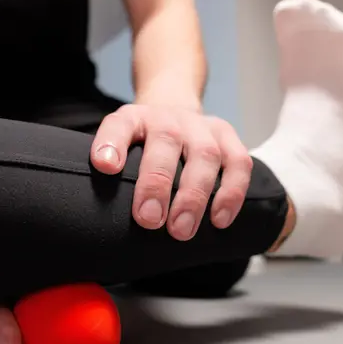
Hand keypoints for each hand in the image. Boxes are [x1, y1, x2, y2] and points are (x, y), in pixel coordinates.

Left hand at [90, 104, 251, 240]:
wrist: (172, 113)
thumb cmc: (141, 146)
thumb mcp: (120, 150)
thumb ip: (112, 172)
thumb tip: (104, 219)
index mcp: (133, 119)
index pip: (119, 124)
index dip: (111, 143)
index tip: (105, 166)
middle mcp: (167, 118)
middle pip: (166, 141)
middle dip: (157, 183)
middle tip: (149, 220)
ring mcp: (200, 126)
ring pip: (205, 155)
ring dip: (194, 196)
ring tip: (181, 230)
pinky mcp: (227, 136)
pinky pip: (238, 163)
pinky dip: (231, 193)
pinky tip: (219, 220)